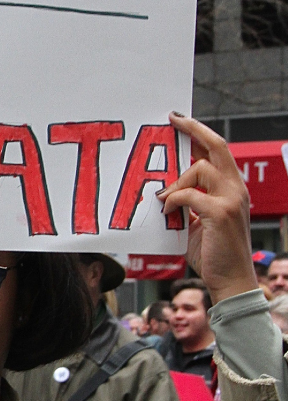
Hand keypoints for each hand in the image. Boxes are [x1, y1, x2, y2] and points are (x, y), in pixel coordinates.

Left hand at [156, 113, 257, 303]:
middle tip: (172, 119)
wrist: (230, 281)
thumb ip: (190, 201)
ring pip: (199, 169)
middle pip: (217, 146)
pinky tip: (168, 210)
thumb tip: (167, 188)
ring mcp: (231, 199)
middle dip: (193, 129)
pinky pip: (189, 194)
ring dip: (175, 181)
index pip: (218, 150)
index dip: (199, 132)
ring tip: (164, 199)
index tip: (179, 119)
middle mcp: (236, 189)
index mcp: (232, 188)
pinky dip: (173, 199)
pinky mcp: (220, 212)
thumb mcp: (199, 220)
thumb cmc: (213, 252)